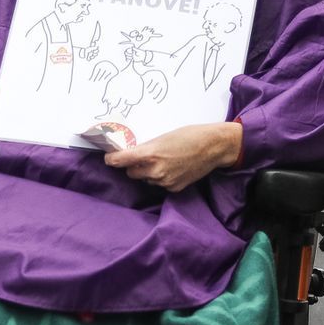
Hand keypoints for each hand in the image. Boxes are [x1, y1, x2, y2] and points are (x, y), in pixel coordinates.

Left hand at [105, 122, 240, 192]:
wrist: (214, 147)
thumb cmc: (189, 136)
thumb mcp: (163, 137)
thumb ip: (146, 148)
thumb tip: (132, 156)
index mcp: (150, 153)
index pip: (120, 161)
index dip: (112, 159)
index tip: (109, 158)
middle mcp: (155, 170)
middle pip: (131, 173)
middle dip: (133, 166)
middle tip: (143, 157)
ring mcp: (165, 181)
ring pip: (146, 180)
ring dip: (148, 173)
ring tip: (164, 160)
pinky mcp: (174, 188)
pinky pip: (159, 185)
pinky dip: (162, 178)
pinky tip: (173, 168)